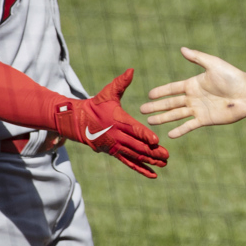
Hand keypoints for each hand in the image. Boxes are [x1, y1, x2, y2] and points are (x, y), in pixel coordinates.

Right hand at [53, 69, 168, 177]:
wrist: (79, 121)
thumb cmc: (97, 104)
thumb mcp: (108, 92)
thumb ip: (121, 83)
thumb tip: (131, 70)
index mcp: (118, 121)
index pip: (134, 129)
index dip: (145, 135)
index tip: (157, 141)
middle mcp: (117, 136)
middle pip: (137, 146)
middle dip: (152, 152)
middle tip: (167, 156)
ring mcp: (115, 146)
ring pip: (134, 156)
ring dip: (149, 161)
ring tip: (164, 165)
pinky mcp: (114, 152)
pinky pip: (129, 163)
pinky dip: (141, 169)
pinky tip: (153, 175)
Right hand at [139, 47, 245, 137]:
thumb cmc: (232, 76)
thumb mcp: (213, 64)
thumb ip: (197, 57)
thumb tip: (181, 48)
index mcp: (193, 84)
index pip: (172, 88)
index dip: (160, 91)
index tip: (148, 95)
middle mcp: (193, 97)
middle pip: (170, 103)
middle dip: (156, 107)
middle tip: (142, 110)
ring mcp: (199, 109)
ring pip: (176, 115)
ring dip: (163, 118)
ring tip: (150, 121)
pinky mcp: (206, 120)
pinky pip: (189, 126)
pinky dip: (180, 130)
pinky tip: (169, 135)